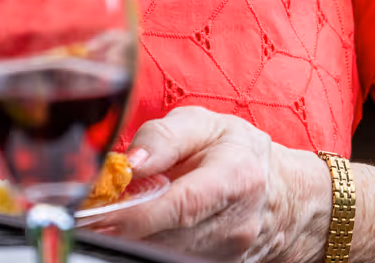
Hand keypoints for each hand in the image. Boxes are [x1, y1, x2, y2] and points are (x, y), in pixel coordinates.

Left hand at [101, 106, 328, 262]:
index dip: (136, 215)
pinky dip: (152, 245)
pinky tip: (143, 229)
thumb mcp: (205, 124)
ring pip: (167, 253)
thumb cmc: (237, 151)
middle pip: (167, 236)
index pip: (181, 205)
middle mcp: (237, 222)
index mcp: (237, 175)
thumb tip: (129, 163)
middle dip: (124, 228)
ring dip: (135, 239)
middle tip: (92, 215)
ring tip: (117, 217)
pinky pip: (174, 259)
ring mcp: (230, 252)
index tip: (98, 215)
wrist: (282, 193)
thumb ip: (164, 137)